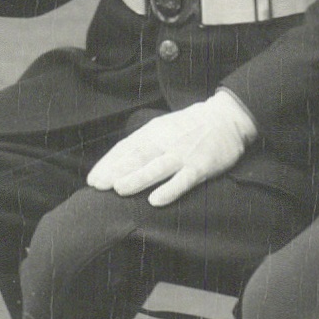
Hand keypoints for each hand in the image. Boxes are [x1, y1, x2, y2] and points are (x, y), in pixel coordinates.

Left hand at [83, 91, 256, 206]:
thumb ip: (141, 144)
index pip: (125, 148)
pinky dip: (170, 189)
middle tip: (99, 186)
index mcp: (152, 133)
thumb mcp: (161, 128)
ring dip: (137, 178)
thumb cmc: (189, 127)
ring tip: (119, 190)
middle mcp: (164, 142)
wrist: (226, 118)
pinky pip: (184, 180)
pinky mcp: (201, 166)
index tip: (92, 180)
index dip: (108, 164)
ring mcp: (182, 154)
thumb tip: (115, 163)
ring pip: (157, 167)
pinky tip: (156, 200)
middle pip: (137, 157)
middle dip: (116, 171)